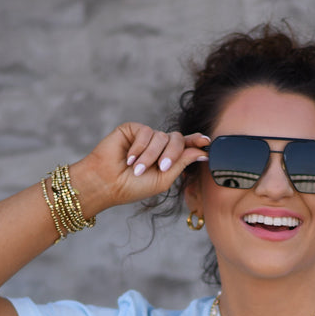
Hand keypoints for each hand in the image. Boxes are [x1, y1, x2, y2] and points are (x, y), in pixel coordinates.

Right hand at [68, 123, 210, 215]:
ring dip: (151, 155)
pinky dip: (139, 147)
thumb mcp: (163, 178)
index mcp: (167, 158)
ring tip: (137, 169)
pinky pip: (146, 132)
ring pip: (161, 137)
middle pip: (177, 140)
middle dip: (172, 153)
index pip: (185, 146)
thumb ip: (182, 163)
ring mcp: (146, 137)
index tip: (206, 142)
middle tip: (162, 167)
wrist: (108, 183)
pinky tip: (129, 158)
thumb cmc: (134, 187)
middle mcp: (158, 146)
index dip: (196, 142)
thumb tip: (202, 151)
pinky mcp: (133, 129)